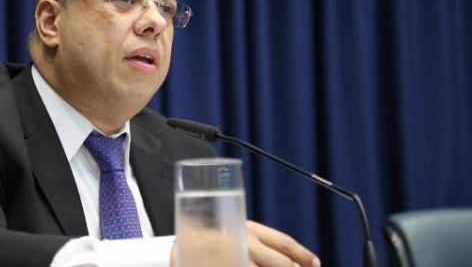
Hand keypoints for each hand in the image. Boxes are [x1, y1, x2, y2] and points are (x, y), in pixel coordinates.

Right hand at [170, 219, 319, 266]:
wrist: (176, 246)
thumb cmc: (209, 237)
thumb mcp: (234, 232)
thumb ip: (254, 241)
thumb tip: (286, 258)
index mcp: (248, 227)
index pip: (284, 242)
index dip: (304, 254)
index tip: (315, 263)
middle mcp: (244, 242)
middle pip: (280, 262)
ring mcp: (235, 257)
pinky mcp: (225, 266)